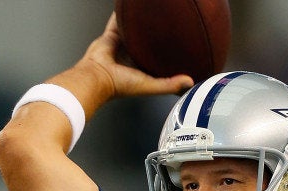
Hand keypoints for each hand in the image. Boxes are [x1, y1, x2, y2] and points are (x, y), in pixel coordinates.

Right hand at [49, 13, 193, 109]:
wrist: (96, 77)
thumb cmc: (119, 85)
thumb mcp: (150, 85)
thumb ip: (170, 84)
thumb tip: (190, 82)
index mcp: (141, 69)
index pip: (157, 59)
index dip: (166, 53)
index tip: (178, 47)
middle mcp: (131, 57)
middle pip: (146, 43)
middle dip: (155, 36)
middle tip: (166, 27)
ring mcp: (121, 46)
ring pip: (132, 31)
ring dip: (139, 24)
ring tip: (150, 14)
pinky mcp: (110, 36)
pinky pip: (116, 21)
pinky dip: (121, 14)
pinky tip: (128, 6)